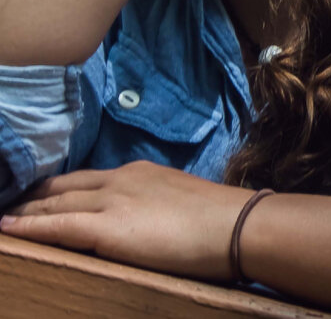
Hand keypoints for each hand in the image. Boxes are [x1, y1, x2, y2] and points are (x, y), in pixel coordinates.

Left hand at [0, 161, 253, 281]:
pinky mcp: (107, 228)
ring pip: (55, 203)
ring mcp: (112, 201)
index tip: (40, 193)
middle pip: (64, 187)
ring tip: (4, 215)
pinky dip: (28, 226)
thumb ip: (156, 206)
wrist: (236, 225)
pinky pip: (57, 225)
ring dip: (24, 210)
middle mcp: (121, 180)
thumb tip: (147, 221)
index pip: (88, 178)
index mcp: (140, 172)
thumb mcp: (181, 202)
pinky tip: (7, 229)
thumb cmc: (221, 220)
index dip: (58, 187)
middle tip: (9, 202)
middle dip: (34, 195)